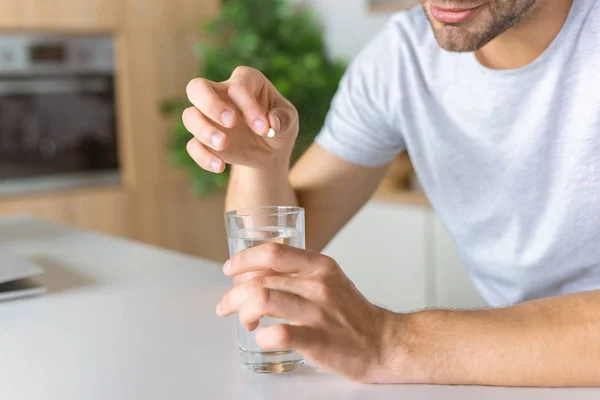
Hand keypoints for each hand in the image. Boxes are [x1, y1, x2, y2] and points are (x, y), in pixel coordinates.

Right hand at [183, 66, 298, 172]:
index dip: (248, 105)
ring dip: (204, 130)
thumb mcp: (290, 121)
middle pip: (197, 87)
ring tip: (224, 144)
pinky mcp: (204, 140)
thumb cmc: (279, 126)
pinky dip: (203, 156)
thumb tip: (273, 123)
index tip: (264, 128)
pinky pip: (193, 146)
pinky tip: (220, 166)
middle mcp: (221, 94)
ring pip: (189, 116)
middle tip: (231, 122)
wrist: (270, 152)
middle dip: (210, 104)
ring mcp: (208, 117)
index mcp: (245, 81)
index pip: (238, 85)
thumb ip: (284, 118)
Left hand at [215, 243, 402, 382]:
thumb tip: (257, 272)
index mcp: (320, 266)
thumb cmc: (351, 312)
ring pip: (262, 300)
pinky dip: (262, 336)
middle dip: (233, 295)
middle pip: (260, 280)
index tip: (229, 270)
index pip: (272, 253)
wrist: (384, 342)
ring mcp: (318, 312)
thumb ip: (299, 272)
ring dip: (243, 312)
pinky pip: (278, 333)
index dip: (244, 260)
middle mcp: (318, 284)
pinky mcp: (318, 340)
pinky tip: (263, 338)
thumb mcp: (330, 279)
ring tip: (246, 322)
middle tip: (226, 306)